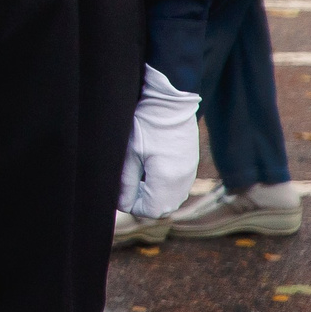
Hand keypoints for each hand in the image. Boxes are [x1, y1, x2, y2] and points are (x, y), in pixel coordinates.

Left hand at [119, 64, 201, 219]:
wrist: (170, 101)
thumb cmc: (145, 124)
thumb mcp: (129, 154)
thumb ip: (126, 183)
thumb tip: (121, 203)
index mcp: (168, 180)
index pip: (150, 210)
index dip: (131, 204)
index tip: (120, 190)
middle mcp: (183, 181)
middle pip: (162, 207)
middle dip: (142, 200)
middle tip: (127, 181)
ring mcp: (190, 173)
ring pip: (170, 198)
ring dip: (153, 193)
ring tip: (138, 172)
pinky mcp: (190, 164)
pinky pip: (177, 186)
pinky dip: (162, 184)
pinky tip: (150, 166)